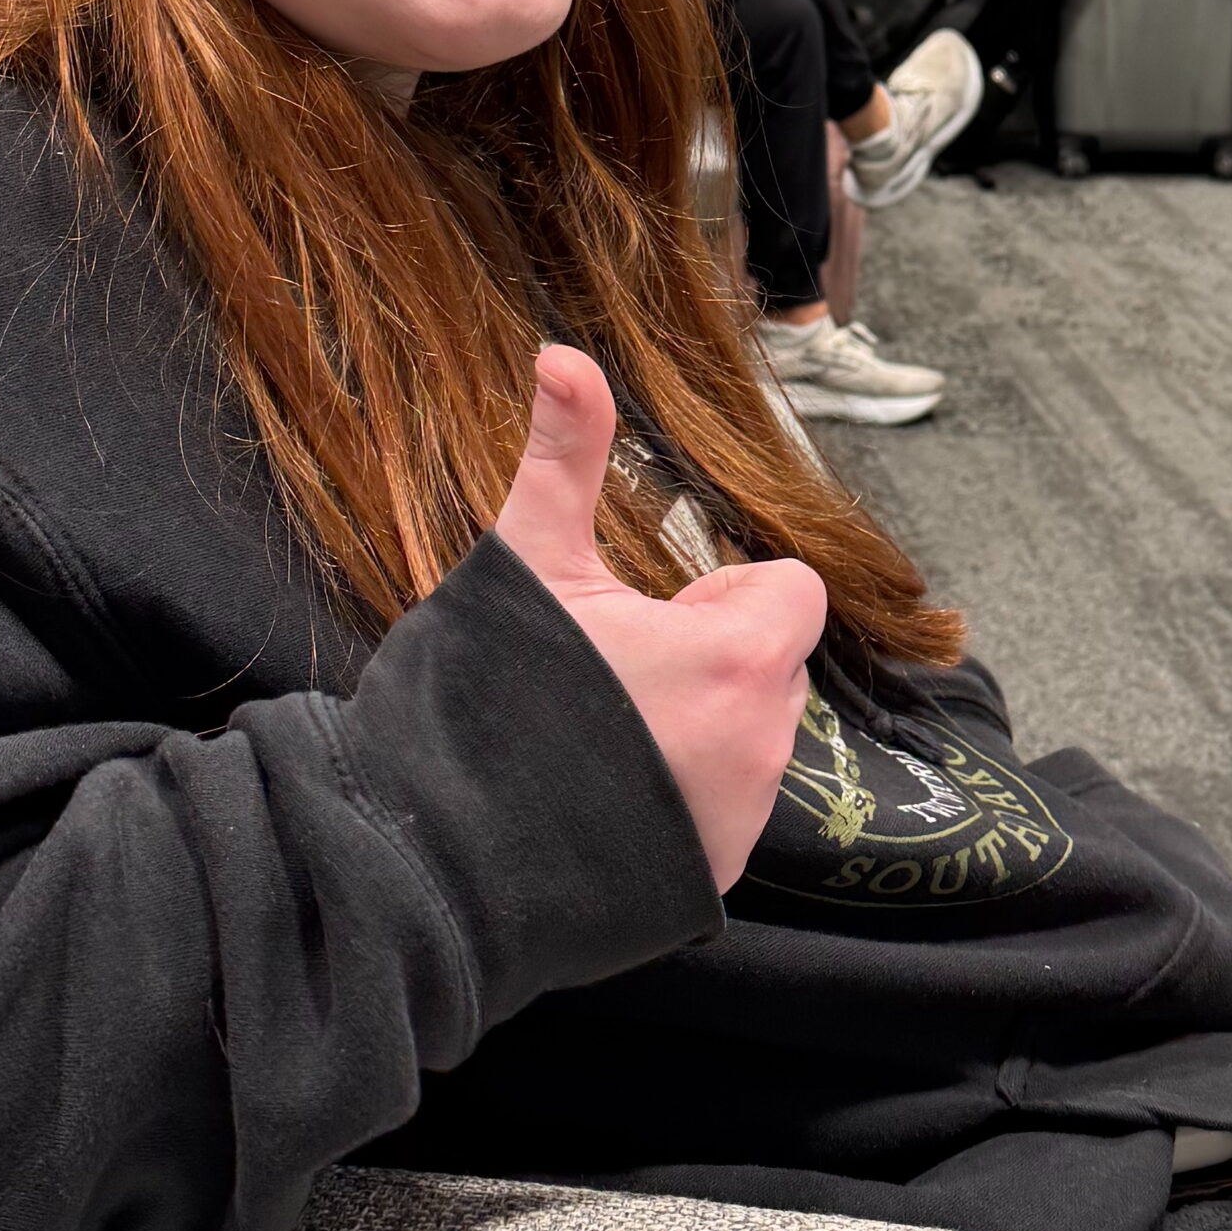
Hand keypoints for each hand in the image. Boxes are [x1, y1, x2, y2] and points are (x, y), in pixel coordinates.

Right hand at [493, 346, 825, 892]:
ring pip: (752, 735)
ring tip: (603, 734)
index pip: (793, 592)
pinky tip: (605, 794)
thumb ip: (565, 455)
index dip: (727, 591)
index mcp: (736, 657)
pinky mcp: (716, 877)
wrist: (438, 853)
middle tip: (617, 671)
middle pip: (770, 662)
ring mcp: (741, 819)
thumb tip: (564, 353)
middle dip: (711, 654)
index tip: (658, 609)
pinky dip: (683, 793)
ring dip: (699, 722)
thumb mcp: (528, 561)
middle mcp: (761, 743)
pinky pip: (727, 806)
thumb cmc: (491, 696)